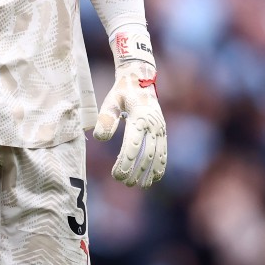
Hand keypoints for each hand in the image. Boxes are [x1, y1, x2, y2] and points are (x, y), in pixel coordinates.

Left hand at [93, 26, 166, 187]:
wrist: (141, 79)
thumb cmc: (122, 92)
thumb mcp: (110, 101)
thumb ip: (106, 119)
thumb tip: (100, 138)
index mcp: (139, 117)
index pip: (133, 145)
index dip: (126, 162)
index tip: (117, 175)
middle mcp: (153, 124)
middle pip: (146, 153)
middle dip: (136, 171)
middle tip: (125, 183)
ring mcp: (160, 128)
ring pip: (157, 155)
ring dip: (149, 172)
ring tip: (140, 185)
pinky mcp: (162, 131)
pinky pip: (164, 151)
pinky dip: (161, 165)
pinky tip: (155, 178)